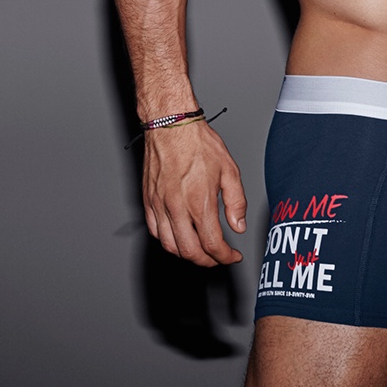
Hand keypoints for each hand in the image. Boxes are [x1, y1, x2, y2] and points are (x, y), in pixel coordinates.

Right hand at [141, 119, 246, 265]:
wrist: (171, 125)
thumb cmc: (198, 143)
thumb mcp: (229, 170)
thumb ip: (236, 202)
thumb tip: (238, 226)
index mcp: (199, 202)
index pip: (212, 245)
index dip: (225, 257)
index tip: (233, 256)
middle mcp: (177, 208)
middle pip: (190, 252)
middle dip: (207, 261)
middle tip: (218, 258)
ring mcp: (159, 205)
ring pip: (170, 245)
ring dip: (187, 254)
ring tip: (200, 250)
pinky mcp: (148, 200)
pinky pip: (155, 231)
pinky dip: (168, 241)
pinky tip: (179, 236)